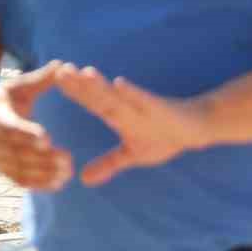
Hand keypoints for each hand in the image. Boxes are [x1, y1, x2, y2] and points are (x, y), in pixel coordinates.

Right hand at [0, 62, 74, 190]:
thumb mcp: (15, 87)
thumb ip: (40, 80)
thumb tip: (63, 64)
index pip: (10, 128)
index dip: (27, 134)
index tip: (46, 139)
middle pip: (17, 153)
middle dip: (42, 159)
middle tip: (67, 160)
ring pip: (18, 170)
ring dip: (42, 174)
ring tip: (67, 174)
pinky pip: (17, 180)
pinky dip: (37, 185)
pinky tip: (58, 184)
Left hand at [53, 65, 211, 185]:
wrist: (197, 129)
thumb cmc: (164, 137)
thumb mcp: (132, 156)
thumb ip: (108, 164)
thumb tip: (84, 180)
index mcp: (117, 116)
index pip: (91, 102)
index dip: (73, 92)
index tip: (54, 80)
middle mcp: (125, 108)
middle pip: (98, 95)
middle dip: (80, 84)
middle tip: (59, 70)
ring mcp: (141, 107)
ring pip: (117, 96)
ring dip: (101, 85)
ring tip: (84, 72)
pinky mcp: (160, 108)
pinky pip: (144, 100)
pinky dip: (132, 93)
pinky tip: (120, 83)